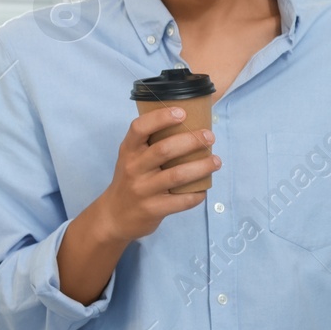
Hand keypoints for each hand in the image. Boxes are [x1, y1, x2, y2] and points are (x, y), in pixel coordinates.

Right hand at [91, 106, 220, 242]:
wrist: (114, 216)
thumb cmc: (132, 179)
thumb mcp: (133, 158)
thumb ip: (152, 143)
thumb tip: (189, 120)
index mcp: (129, 151)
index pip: (139, 128)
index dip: (160, 118)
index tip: (182, 112)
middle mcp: (133, 168)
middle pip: (164, 150)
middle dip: (191, 141)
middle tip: (210, 137)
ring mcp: (143, 190)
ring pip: (177, 175)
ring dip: (201, 167)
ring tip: (216, 161)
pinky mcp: (153, 209)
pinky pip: (181, 201)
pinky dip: (197, 194)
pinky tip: (205, 188)